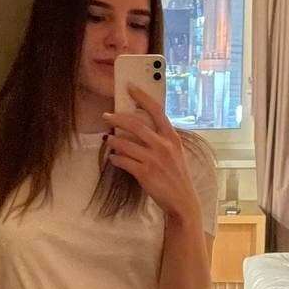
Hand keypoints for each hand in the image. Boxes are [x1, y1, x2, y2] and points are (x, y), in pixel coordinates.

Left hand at [102, 84, 199, 221]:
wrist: (182, 201)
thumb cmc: (176, 176)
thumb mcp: (175, 153)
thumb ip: (161, 139)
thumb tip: (138, 128)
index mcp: (172, 137)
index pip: (157, 110)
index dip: (142, 97)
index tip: (130, 87)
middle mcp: (164, 146)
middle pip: (135, 124)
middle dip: (117, 118)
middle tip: (106, 115)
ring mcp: (154, 159)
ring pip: (125, 143)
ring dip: (113, 140)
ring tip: (107, 139)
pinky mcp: (145, 173)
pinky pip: (123, 161)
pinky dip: (115, 158)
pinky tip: (113, 158)